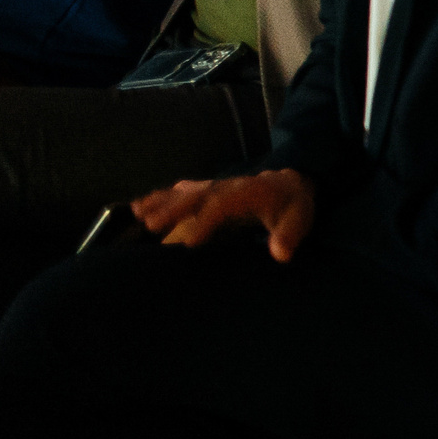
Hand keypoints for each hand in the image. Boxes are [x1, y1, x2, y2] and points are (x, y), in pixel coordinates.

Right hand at [132, 169, 315, 260]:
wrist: (289, 184)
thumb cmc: (291, 206)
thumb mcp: (300, 219)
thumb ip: (288, 235)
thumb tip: (280, 254)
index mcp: (248, 193)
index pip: (223, 206)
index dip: (206, 222)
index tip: (190, 243)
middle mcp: (227, 187)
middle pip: (197, 196)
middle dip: (175, 209)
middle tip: (151, 225)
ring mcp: (215, 187)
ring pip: (185, 193)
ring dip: (161, 202)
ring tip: (137, 214)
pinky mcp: (206, 191)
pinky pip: (181, 192)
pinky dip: (159, 197)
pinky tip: (137, 206)